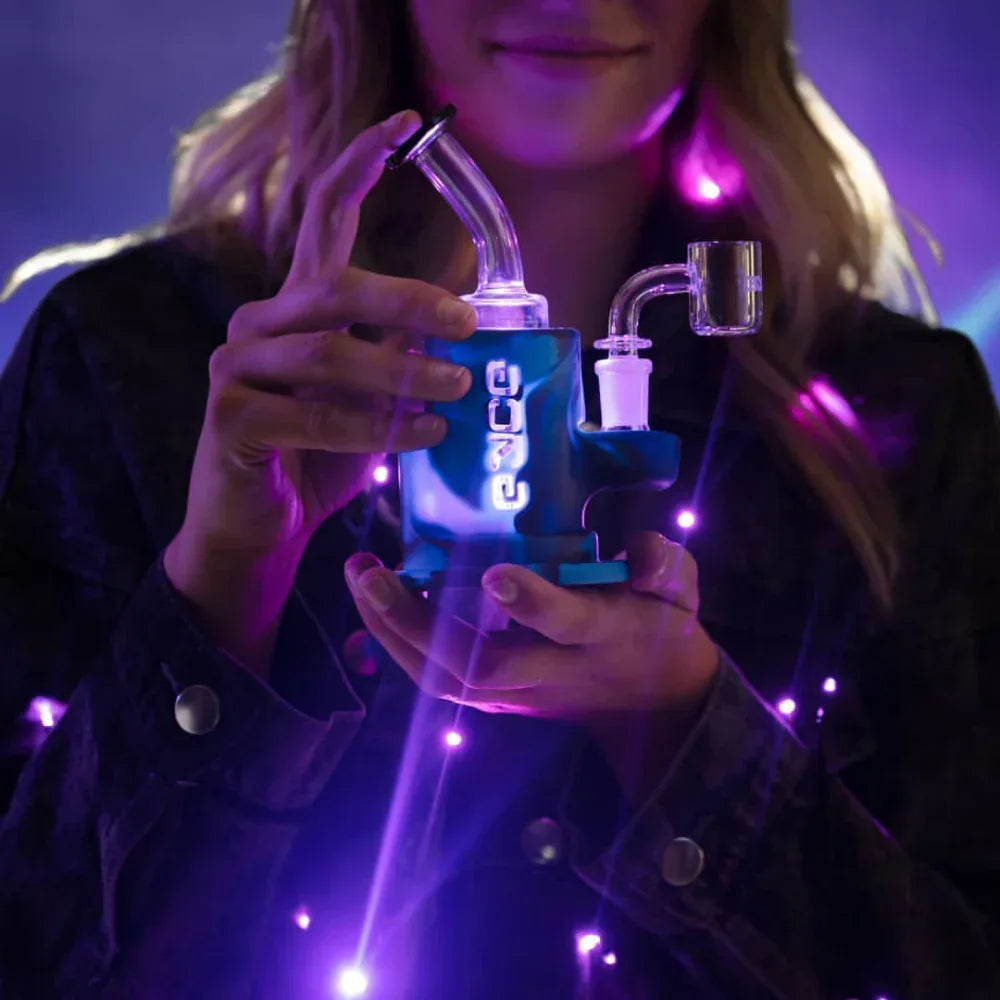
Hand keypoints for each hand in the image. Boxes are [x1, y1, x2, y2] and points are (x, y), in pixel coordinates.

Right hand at [165, 109, 477, 674]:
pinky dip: (372, 426)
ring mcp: (236, 367)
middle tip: (466, 326)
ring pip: (327, 352)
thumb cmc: (318, 458)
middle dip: (408, 301)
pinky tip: (420, 435)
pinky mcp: (231, 417)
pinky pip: (311, 414)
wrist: (259, 527)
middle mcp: (258, 323)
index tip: (406, 124)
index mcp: (294, 306)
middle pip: (334, 286)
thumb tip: (458, 323)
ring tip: (458, 389)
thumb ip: (398, 356)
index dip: (359, 165)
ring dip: (401, 372)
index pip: (321, 217)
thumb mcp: (371, 398)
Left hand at [343, 532, 718, 721]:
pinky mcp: (498, 701)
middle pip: (479, 666)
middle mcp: (551, 673)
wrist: (652, 707)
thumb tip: (638, 549)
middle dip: (419, 625)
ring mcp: (518, 695)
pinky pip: (439, 682)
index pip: (565, 625)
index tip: (495, 574)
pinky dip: (401, 647)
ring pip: (445, 681)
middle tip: (373, 574)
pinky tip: (374, 605)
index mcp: (600, 636)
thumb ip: (666, 566)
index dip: (532, 604)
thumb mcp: (682, 593)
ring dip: (394, 635)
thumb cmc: (661, 632)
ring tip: (360, 580)